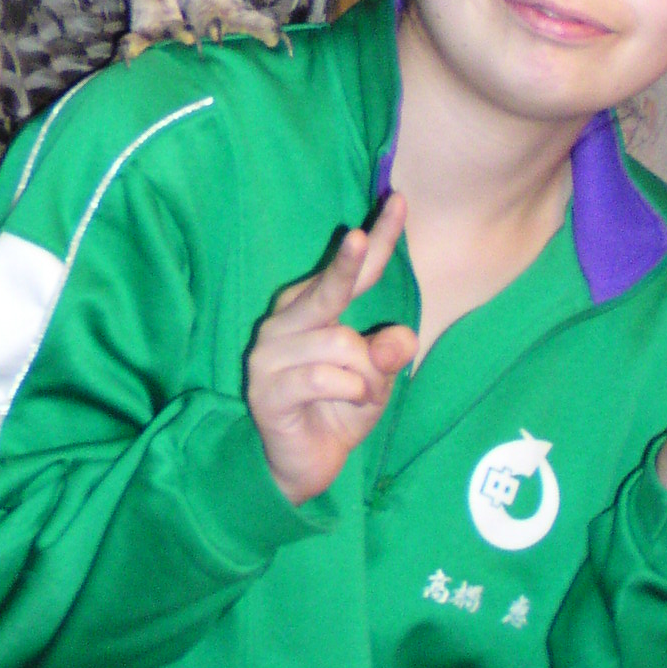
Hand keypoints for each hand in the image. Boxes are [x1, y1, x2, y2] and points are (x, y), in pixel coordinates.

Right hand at [247, 196, 418, 505]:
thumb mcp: (376, 382)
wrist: (303, 466)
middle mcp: (286, 322)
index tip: (399, 200)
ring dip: (366, 375)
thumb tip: (401, 339)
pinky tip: (346, 404)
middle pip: (327, 289)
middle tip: (359, 237)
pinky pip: (323, 377)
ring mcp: (270, 353)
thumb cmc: (339, 410)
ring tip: (361, 395)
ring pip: (338, 344)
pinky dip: (348, 391)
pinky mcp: (265, 388)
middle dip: (346, 263)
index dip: (377, 239)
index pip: (351, 272)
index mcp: (313, 310)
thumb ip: (386, 355)